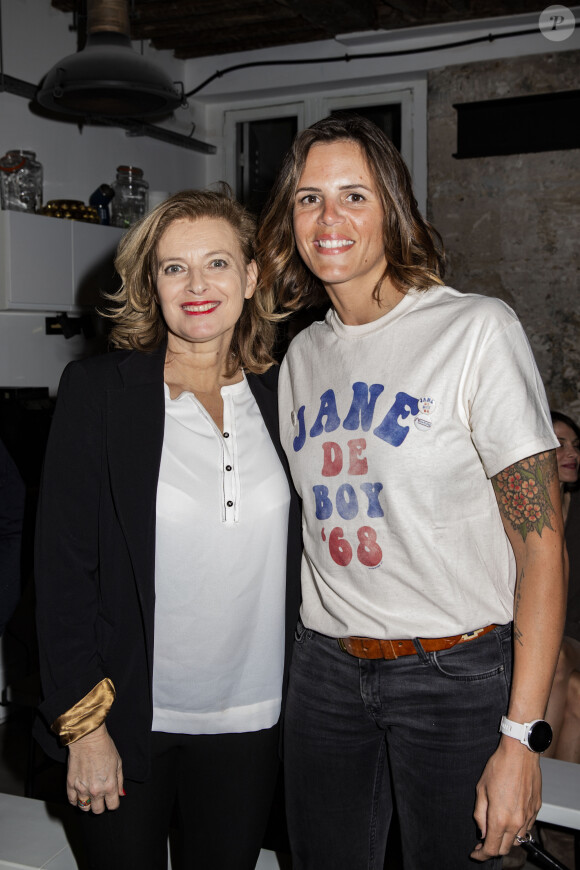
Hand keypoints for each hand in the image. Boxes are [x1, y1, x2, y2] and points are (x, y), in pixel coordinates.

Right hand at [66, 723, 123, 813]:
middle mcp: (96, 790)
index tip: (111, 798)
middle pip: (98, 810)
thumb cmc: (104, 747)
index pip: (113, 805)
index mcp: (109, 786)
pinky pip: (71, 800)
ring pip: (84, 808)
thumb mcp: (118, 762)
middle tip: (100, 797)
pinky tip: (79, 794)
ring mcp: (81, 789)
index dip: (113, 802)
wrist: (87, 738)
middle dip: (101, 805)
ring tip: (89, 796)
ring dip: (88, 804)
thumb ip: (120, 780)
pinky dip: (75, 800)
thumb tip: (121, 793)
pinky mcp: (70, 784)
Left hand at [471, 737, 540, 860]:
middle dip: (493, 850)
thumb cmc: (499, 767)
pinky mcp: (536, 809)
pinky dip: (517, 830)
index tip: (475, 853)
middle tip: (482, 843)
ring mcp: (528, 816)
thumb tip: (482, 831)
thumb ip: (480, 814)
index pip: (491, 848)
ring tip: (495, 831)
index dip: (481, 854)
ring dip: (506, 840)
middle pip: (505, 849)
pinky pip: (526, 828)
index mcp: (500, 818)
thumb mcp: (481, 790)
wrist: (520, 753)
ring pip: (517, 840)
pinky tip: (509, 820)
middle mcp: (516, 821)